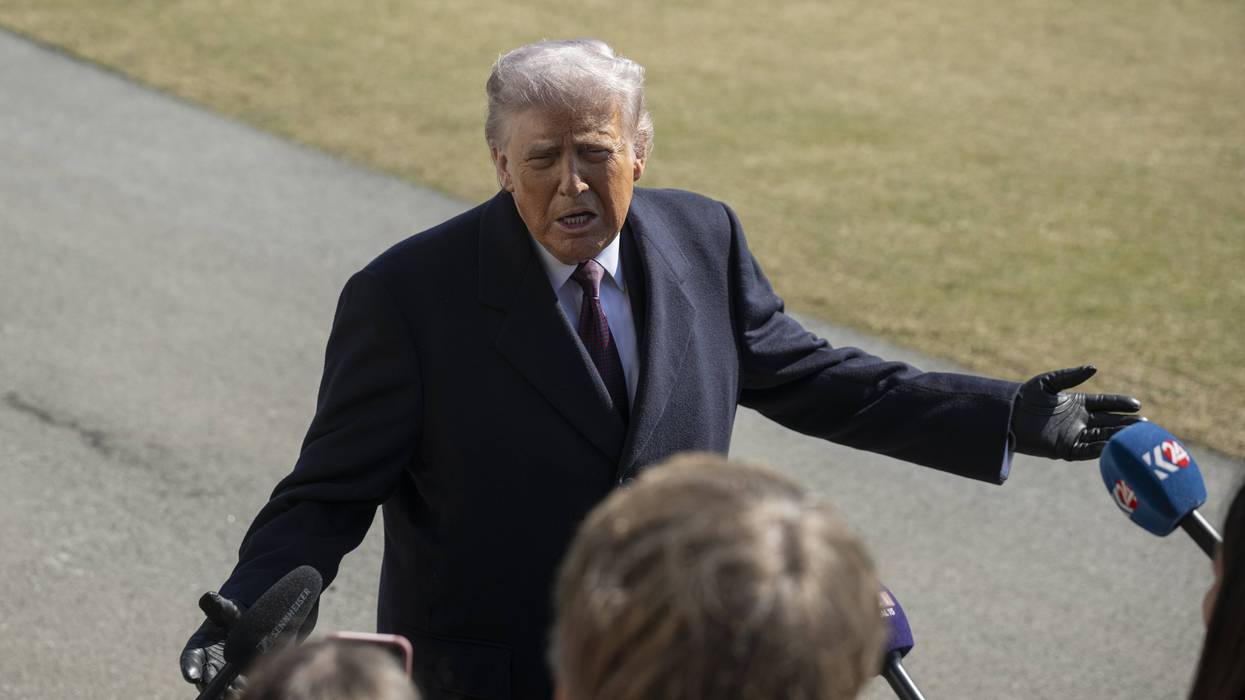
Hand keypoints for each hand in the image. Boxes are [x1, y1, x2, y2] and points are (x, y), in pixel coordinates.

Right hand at [180, 594, 246, 697]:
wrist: (245, 623)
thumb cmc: (231, 615)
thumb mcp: (226, 609)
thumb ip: (218, 606)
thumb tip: (208, 596)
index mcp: (196, 649)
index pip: (189, 660)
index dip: (190, 668)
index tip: (192, 676)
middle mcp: (204, 666)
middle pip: (204, 680)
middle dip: (211, 686)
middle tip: (221, 690)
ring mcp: (218, 676)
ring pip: (221, 688)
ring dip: (228, 691)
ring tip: (238, 690)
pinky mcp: (234, 681)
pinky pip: (235, 689)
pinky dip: (242, 690)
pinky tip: (253, 690)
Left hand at [1011, 365, 1142, 459]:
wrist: (1006, 416)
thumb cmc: (1025, 397)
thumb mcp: (1048, 383)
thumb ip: (1071, 376)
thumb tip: (1094, 368)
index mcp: (1078, 403)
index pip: (1105, 403)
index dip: (1121, 404)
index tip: (1137, 404)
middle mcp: (1080, 420)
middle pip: (1109, 421)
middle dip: (1126, 423)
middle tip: (1145, 424)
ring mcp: (1074, 435)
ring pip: (1102, 436)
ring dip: (1117, 436)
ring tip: (1135, 436)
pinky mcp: (1065, 449)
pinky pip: (1086, 450)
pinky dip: (1099, 449)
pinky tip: (1111, 446)